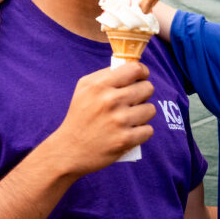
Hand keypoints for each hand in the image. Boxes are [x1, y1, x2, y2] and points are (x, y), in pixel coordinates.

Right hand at [44, 62, 156, 177]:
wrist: (69, 150)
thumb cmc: (79, 116)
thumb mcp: (85, 88)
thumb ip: (107, 75)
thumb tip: (133, 69)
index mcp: (100, 85)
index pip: (135, 69)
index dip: (142, 73)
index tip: (140, 78)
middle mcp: (110, 101)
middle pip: (147, 88)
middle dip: (143, 94)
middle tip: (132, 102)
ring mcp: (119, 121)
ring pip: (150, 109)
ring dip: (143, 114)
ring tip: (130, 118)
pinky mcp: (126, 139)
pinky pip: (149, 129)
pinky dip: (141, 132)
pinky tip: (129, 132)